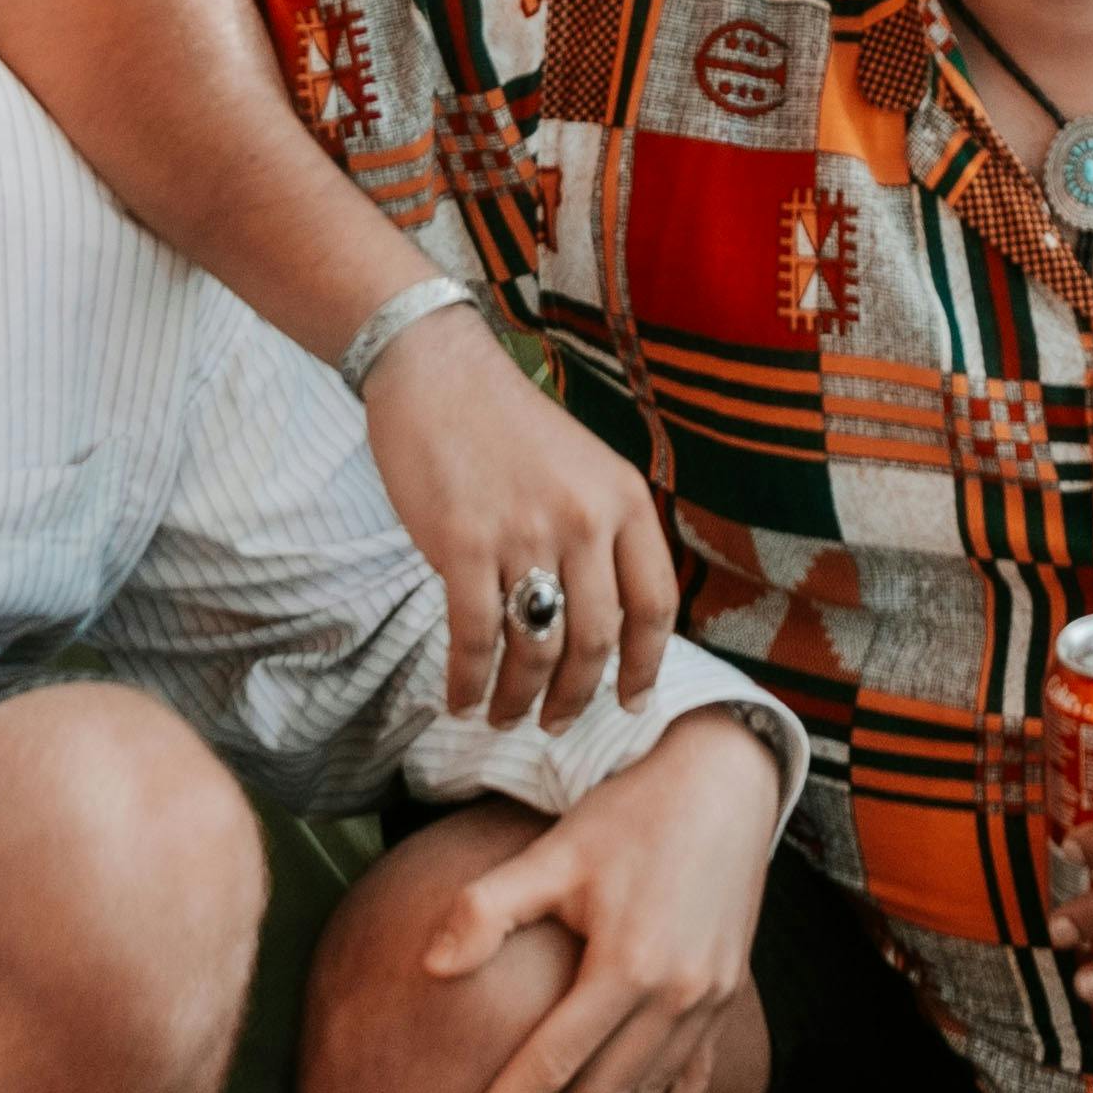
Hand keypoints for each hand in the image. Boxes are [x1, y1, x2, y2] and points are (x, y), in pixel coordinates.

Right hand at [367, 307, 675, 731]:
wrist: (437, 371)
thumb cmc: (507, 425)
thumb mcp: (585, 467)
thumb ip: (604, 533)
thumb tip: (610, 622)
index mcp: (624, 499)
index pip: (655, 605)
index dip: (646, 666)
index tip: (631, 702)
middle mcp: (585, 518)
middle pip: (597, 640)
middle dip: (576, 697)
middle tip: (556, 722)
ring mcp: (525, 532)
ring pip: (536, 648)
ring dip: (520, 699)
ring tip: (504, 717)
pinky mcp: (463, 543)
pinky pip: (475, 637)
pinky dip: (468, 681)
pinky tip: (459, 698)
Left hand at [412, 720, 784, 1092]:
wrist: (725, 781)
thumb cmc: (631, 813)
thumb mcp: (555, 850)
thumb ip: (490, 908)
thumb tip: (431, 969)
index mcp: (627, 965)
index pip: (554, 1058)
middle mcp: (674, 994)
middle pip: (605, 1091)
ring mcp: (707, 998)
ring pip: (649, 1088)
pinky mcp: (726, 990)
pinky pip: (700, 1067)